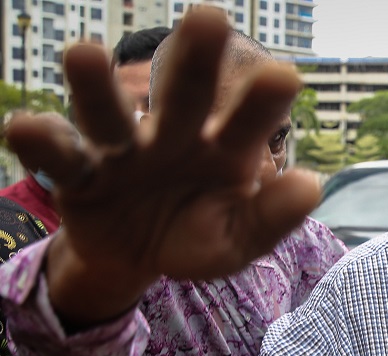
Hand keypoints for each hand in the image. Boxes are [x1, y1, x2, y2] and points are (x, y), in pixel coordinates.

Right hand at [4, 10, 318, 324]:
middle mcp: (174, 136)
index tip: (285, 77)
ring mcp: (123, 149)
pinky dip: (40, 140)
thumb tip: (312, 186)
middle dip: (195, 60)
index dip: (263, 102)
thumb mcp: (236, 239)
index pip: (248, 123)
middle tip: (209, 18)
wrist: (138, 255)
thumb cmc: (195, 235)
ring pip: (110, 114)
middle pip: (184, 95)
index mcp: (224, 151)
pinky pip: (59, 154)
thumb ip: (271, 217)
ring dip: (96, 86)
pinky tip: (25, 126)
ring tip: (83, 54)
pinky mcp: (78, 173)